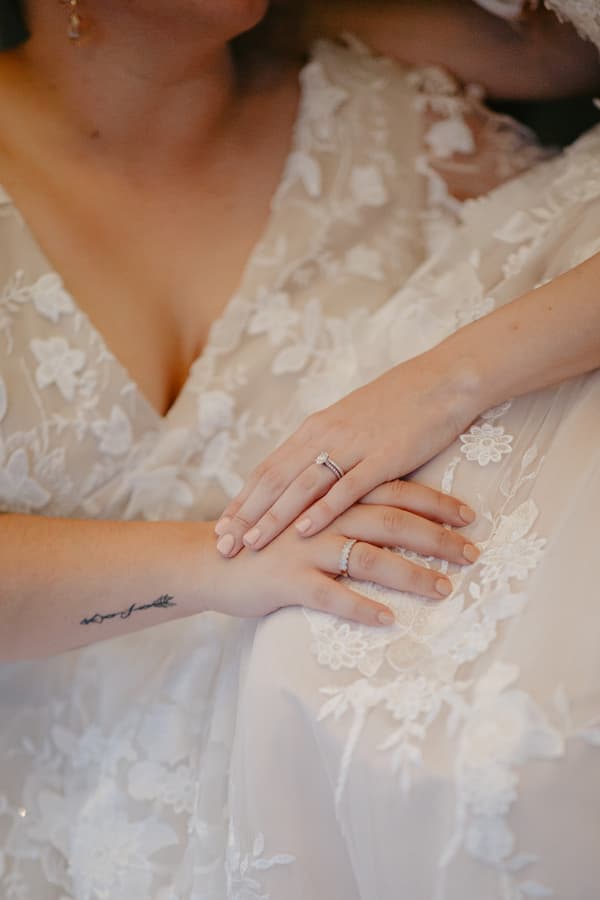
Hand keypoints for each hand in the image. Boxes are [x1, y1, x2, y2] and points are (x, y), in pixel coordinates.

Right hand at [211, 479, 479, 627]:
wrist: (212, 560)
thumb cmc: (266, 539)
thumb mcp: (309, 513)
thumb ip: (347, 507)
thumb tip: (393, 512)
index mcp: (332, 496)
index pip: (393, 491)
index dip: (434, 502)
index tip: (470, 516)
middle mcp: (323, 517)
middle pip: (390, 520)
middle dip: (436, 536)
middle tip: (473, 552)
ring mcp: (306, 548)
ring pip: (368, 557)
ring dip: (410, 573)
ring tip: (444, 589)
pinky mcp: (288, 580)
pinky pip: (330, 596)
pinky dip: (360, 608)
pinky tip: (388, 621)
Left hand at [215, 354, 478, 556]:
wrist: (442, 380)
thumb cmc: (398, 405)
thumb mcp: (350, 423)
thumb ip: (326, 448)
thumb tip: (306, 475)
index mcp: (314, 429)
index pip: (268, 469)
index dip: (243, 500)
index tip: (222, 527)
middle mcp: (325, 435)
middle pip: (274, 480)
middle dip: (246, 515)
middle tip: (223, 545)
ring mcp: (353, 445)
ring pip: (302, 486)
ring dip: (273, 517)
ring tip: (250, 544)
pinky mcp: (383, 456)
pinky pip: (346, 487)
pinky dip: (322, 510)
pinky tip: (303, 531)